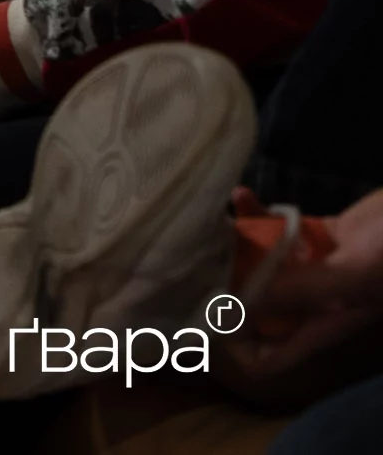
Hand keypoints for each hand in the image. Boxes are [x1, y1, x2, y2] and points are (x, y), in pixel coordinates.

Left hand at [217, 188, 382, 405]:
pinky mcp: (316, 236)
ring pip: (256, 264)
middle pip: (251, 308)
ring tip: (213, 220)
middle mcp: (311, 302)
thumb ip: (306, 288)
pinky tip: (242, 195)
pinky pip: (273, 230)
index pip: (267, 357)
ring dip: (234, 243)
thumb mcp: (358, 274)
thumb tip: (246, 301)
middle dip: (222, 285)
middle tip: (194, 258)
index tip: (204, 311)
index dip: (234, 345)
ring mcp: (313, 268)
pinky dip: (256, 214)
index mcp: (321, 324)